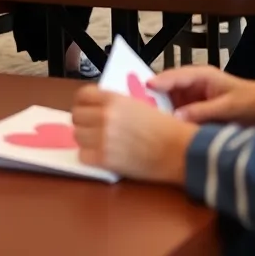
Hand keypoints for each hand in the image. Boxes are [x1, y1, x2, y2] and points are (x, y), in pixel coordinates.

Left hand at [71, 87, 195, 184]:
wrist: (179, 150)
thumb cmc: (166, 127)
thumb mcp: (139, 104)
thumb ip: (116, 104)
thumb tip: (98, 107)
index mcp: (114, 99)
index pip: (82, 95)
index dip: (83, 102)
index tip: (87, 108)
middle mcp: (105, 116)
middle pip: (76, 116)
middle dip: (83, 122)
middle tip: (93, 127)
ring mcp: (102, 138)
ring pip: (77, 136)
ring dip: (86, 139)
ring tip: (98, 142)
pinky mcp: (104, 159)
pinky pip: (83, 155)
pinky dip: (90, 156)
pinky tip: (102, 155)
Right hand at [148, 65, 254, 124]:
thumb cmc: (253, 101)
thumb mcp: (229, 106)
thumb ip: (203, 111)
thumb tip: (177, 116)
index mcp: (202, 76)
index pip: (175, 76)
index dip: (159, 81)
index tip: (144, 87)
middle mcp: (194, 85)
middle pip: (167, 88)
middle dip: (152, 96)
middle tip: (135, 105)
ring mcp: (194, 98)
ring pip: (170, 102)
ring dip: (159, 109)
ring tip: (143, 119)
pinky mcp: (196, 112)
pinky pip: (178, 114)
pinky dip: (169, 120)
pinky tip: (160, 129)